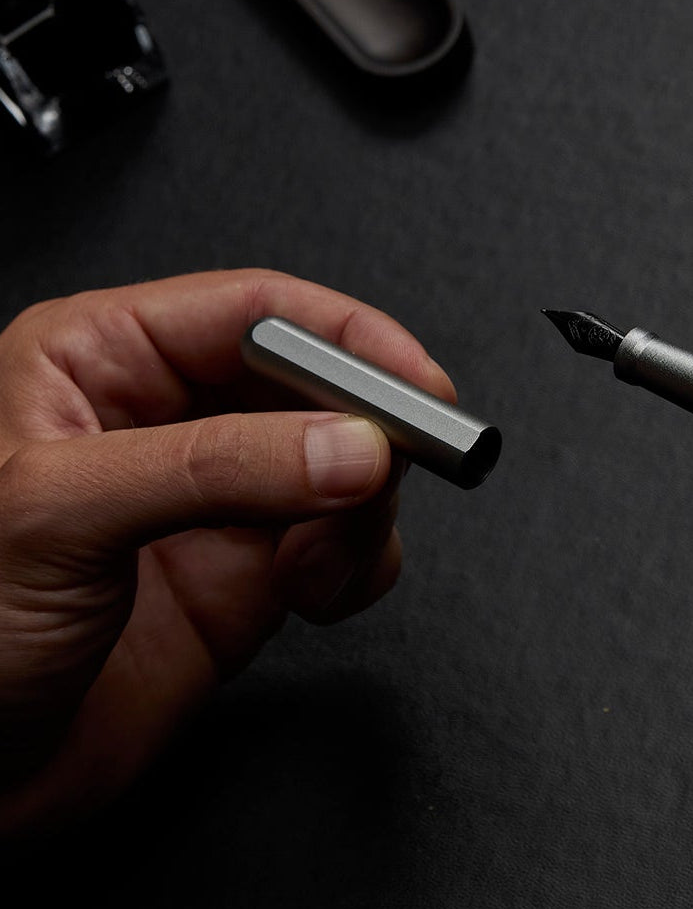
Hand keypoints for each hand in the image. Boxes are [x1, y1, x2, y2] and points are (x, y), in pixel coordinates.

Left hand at [0, 269, 454, 834]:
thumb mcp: (61, 514)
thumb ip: (214, 468)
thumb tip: (350, 447)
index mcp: (105, 361)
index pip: (258, 313)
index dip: (348, 339)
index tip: (416, 385)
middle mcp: (173, 422)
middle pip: (319, 386)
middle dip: (370, 430)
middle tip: (396, 469)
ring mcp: (221, 501)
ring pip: (348, 466)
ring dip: (363, 511)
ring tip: (320, 562)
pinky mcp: (254, 575)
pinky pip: (349, 543)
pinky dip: (362, 565)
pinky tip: (317, 594)